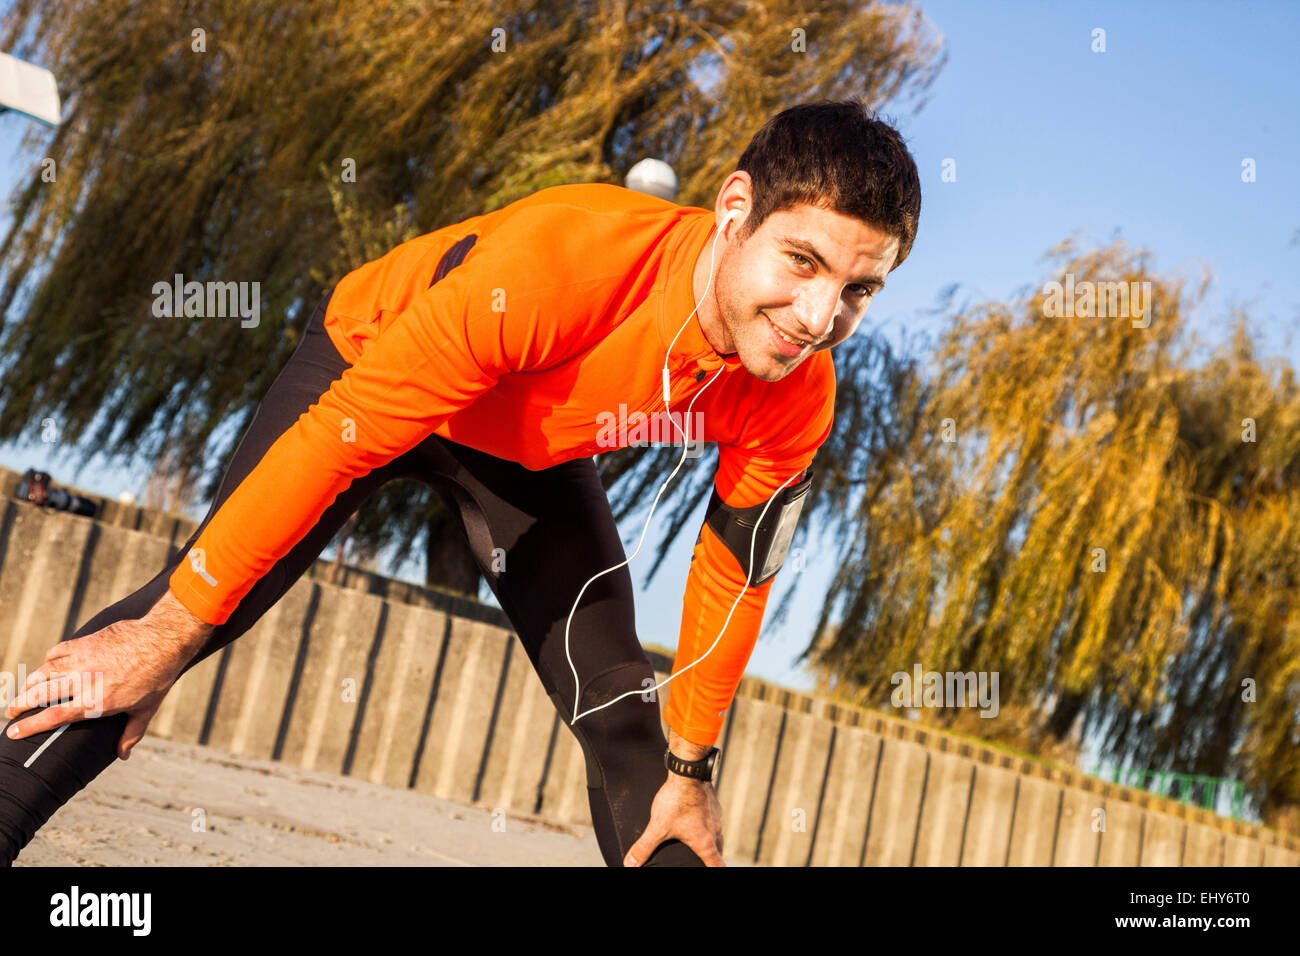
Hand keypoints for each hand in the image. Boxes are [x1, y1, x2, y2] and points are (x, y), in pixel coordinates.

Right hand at [3, 589, 213, 758]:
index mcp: (95, 702)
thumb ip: (131, 734)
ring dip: (30, 682)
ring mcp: (82, 660)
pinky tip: (48, 665)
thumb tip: (123, 755)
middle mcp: (83, 682)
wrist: (163, 639)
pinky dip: (49, 659)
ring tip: (25, 691)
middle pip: (39, 694)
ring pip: (44, 672)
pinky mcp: (85, 642)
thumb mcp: (146, 710)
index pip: (53, 717)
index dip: (29, 726)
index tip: (13, 732)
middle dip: (19, 704)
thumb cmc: (157, 677)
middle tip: (10, 712)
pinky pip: (58, 651)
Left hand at [624, 773, 725, 866]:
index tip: (717, 874)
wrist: (688, 772)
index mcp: (704, 842)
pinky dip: (708, 823)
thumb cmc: (676, 800)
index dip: (718, 872)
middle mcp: (714, 830)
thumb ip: (644, 847)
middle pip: (719, 851)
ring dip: (711, 840)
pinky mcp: (713, 803)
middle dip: (713, 858)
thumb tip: (631, 864)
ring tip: (700, 841)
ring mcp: (716, 816)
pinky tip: (697, 818)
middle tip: (705, 861)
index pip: (717, 866)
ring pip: (718, 834)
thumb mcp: (658, 827)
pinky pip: (714, 818)